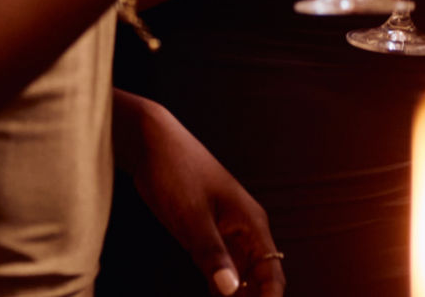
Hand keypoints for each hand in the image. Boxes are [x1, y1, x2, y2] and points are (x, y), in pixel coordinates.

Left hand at [115, 93, 283, 296]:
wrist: (152, 143)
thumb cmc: (175, 172)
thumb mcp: (191, 218)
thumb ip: (212, 255)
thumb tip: (229, 292)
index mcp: (251, 221)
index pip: (272, 271)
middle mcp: (245, 228)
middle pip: (260, 277)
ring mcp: (226, 230)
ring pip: (241, 274)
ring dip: (237, 296)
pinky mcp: (207, 231)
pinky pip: (221, 266)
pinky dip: (219, 285)